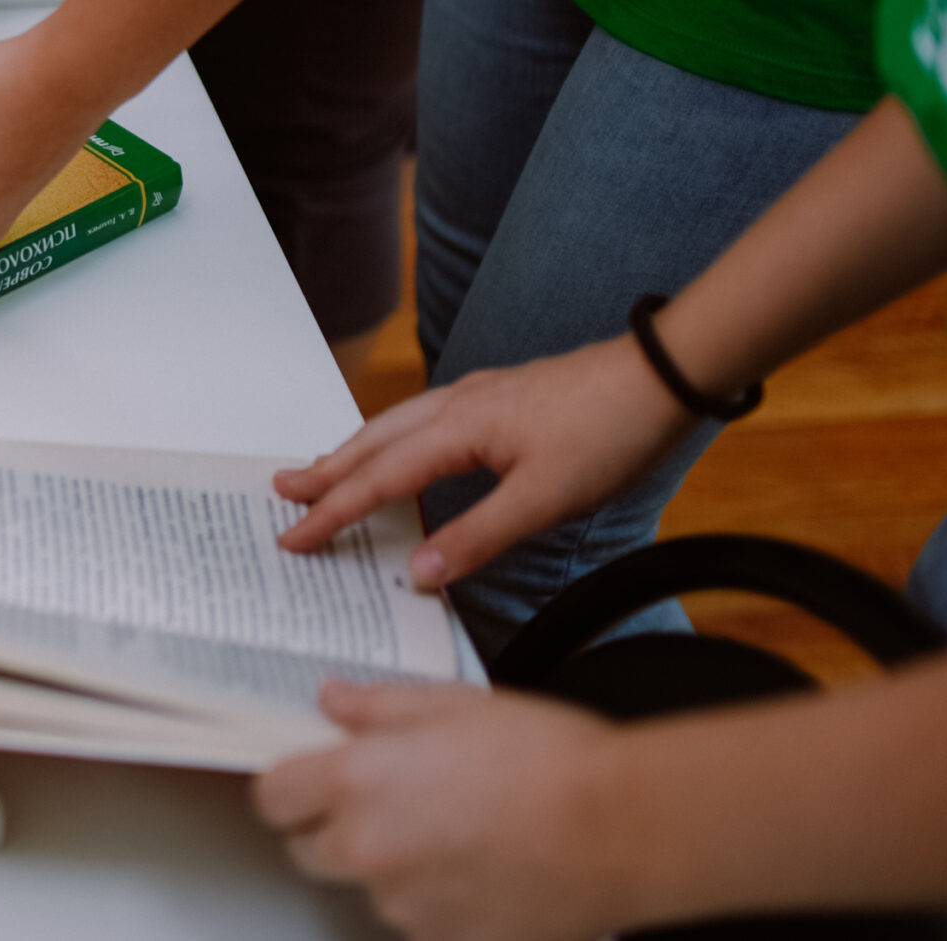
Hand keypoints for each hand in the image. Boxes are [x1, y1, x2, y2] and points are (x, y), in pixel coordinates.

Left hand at [254, 681, 640, 940]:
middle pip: (309, 849)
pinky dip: (435, 897)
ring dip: (390, 862)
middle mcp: (368, 849)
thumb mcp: (451, 703)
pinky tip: (479, 864)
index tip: (309, 778)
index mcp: (355, 783)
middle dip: (333, 825)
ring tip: (453, 828)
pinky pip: (418, 918)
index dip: (289, 786)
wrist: (624, 828)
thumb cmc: (547, 758)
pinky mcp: (446, 940)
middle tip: (387, 798)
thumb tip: (333, 701)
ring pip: (367, 885)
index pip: (272, 797)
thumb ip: (377, 705)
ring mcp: (406, 904)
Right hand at [271, 335, 694, 588]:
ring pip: (396, 424)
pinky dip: (394, 438)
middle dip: (325, 471)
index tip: (294, 538)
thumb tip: (418, 572)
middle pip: (372, 442)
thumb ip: (478, 536)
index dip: (332, 513)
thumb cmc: (611, 430)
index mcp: (458, 429)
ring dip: (354, 450)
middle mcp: (456, 404)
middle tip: (282, 493)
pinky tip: (404, 446)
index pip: (378, 479)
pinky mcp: (501, 396)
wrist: (664, 375)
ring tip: (323, 468)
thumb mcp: (546, 498)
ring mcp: (478, 395)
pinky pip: (424, 418)